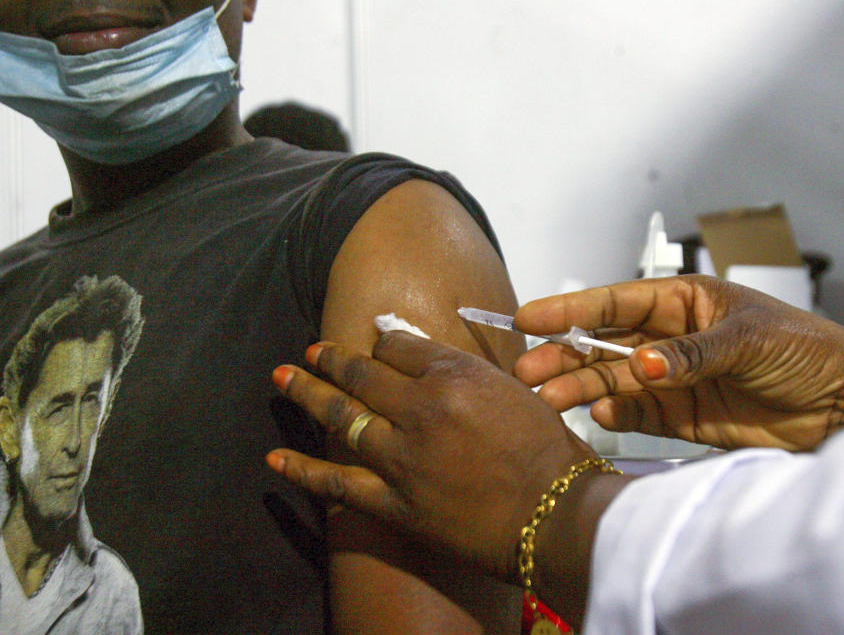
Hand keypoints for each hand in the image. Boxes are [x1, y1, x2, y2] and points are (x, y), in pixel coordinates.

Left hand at [266, 332, 597, 582]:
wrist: (555, 515)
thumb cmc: (547, 451)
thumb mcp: (513, 391)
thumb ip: (467, 371)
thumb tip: (429, 356)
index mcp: (454, 376)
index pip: (400, 346)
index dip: (381, 340)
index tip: (371, 341)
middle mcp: (421, 408)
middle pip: (362, 373)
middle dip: (331, 358)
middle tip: (310, 351)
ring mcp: (403, 457)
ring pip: (341, 417)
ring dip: (307, 394)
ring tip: (282, 378)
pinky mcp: (395, 502)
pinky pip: (338, 483)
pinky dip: (303, 470)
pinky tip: (275, 458)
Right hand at [513, 275, 843, 450]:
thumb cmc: (806, 352)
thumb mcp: (749, 340)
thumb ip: (691, 355)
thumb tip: (641, 367)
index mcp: (684, 302)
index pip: (616, 303)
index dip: (570, 309)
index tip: (529, 318)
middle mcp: (671, 339)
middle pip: (603, 344)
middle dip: (564, 354)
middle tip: (527, 369)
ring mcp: (673, 380)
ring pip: (612, 381)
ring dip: (579, 388)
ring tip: (546, 399)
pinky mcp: (681, 418)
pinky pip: (636, 414)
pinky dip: (614, 415)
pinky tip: (597, 415)